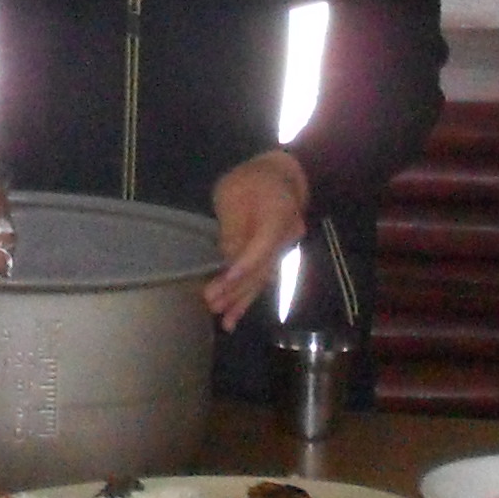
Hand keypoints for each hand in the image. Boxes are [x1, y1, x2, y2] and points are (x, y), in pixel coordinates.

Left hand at [203, 149, 311, 328]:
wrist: (281, 175)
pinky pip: (262, 279)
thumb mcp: (232, 194)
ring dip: (242, 300)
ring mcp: (285, 249)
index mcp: (279, 215)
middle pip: (262, 268)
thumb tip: (225, 259)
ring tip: (225, 322)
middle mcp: (287, 237)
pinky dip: (247, 296)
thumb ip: (231, 227)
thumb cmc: (250, 180)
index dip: (241, 269)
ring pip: (263, 279)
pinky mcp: (276, 257)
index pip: (261, 248)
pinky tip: (234, 316)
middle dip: (237, 290)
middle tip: (211, 304)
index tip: (221, 285)